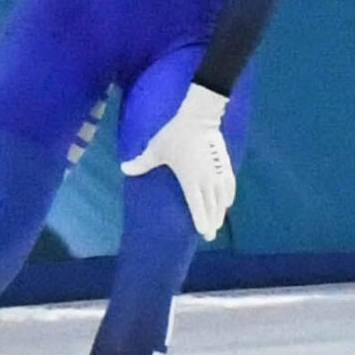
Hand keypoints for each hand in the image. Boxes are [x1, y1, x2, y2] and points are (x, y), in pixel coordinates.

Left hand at [120, 84, 235, 241]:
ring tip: (218, 223)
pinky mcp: (226, 165)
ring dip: (220, 212)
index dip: (201, 221)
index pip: (197, 206)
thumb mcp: (155, 150)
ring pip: (222, 199)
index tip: (203, 233)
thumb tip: (123, 169)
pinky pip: (230, 187)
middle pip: (212, 207)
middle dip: (212, 222)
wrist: (199, 118)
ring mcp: (219, 174)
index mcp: (190, 180)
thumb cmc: (175, 135)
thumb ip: (142, 163)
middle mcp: (207, 181)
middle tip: (209, 236)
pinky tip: (227, 203)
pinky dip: (228, 197)